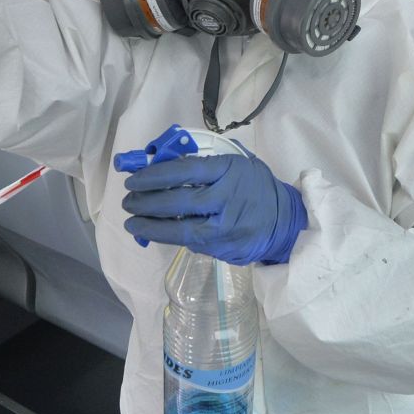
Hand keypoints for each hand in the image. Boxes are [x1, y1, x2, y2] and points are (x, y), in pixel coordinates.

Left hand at [121, 149, 307, 265]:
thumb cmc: (255, 187)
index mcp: (229, 171)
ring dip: (151, 227)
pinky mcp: (224, 249)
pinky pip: (191, 244)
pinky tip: (155, 232)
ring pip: (180, 230)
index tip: (133, 179)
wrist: (285, 221)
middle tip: (128, 201)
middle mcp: (227, 200)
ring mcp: (226, 228)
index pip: (184, 170)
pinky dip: (170, 237)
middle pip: (178, 201)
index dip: (154, 175)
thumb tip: (160, 168)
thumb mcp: (236, 164)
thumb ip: (204, 165)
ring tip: (132, 223)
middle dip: (146, 202)